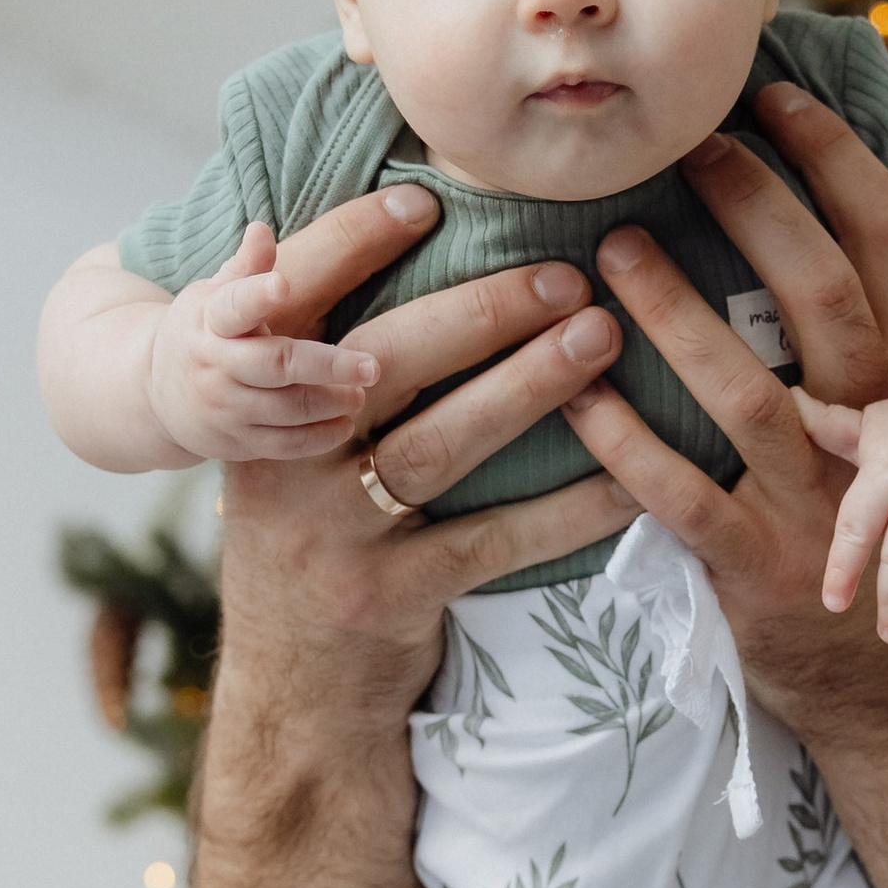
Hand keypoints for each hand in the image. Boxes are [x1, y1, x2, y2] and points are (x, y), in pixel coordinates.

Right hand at [144, 222, 384, 463]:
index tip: (282, 285)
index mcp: (209, 320)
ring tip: (361, 393)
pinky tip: (345, 423)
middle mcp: (214, 364)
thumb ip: (245, 268)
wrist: (153, 393)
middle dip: (326, 366)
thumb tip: (262, 229)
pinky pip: (283, 444)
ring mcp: (224, 407)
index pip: (233, 306)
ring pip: (285, 409)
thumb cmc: (200, 331)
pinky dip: (318, 437)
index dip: (256, 296)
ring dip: (329, 403)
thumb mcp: (213, 295)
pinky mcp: (235, 441)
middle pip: (274, 365)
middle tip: (371, 366)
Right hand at [209, 181, 637, 725]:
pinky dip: (564, 510)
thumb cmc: (310, 535)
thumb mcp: (280, 446)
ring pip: (438, 446)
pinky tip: (628, 480)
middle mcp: (286, 464)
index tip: (429, 198)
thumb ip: (294, 352)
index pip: (299, 307)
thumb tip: (268, 229)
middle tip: (566, 273)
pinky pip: (490, 544)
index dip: (353, 246)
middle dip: (478, 312)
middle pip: (383, 366)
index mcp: (259, 407)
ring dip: (526, 388)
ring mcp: (335, 536)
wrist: (293, 688)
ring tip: (602, 338)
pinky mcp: (388, 599)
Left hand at [555, 104, 887, 730]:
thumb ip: (866, 346)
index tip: (781, 95)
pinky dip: (623, 444)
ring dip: (675, 314)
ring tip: (610, 249)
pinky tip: (570, 392)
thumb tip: (812, 223)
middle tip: (689, 145)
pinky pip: (681, 496)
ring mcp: (818, 504)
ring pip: (747, 389)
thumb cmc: (886, 536)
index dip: (841, 163)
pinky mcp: (757, 569)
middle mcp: (876, 433)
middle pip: (823, 295)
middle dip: (757, 208)